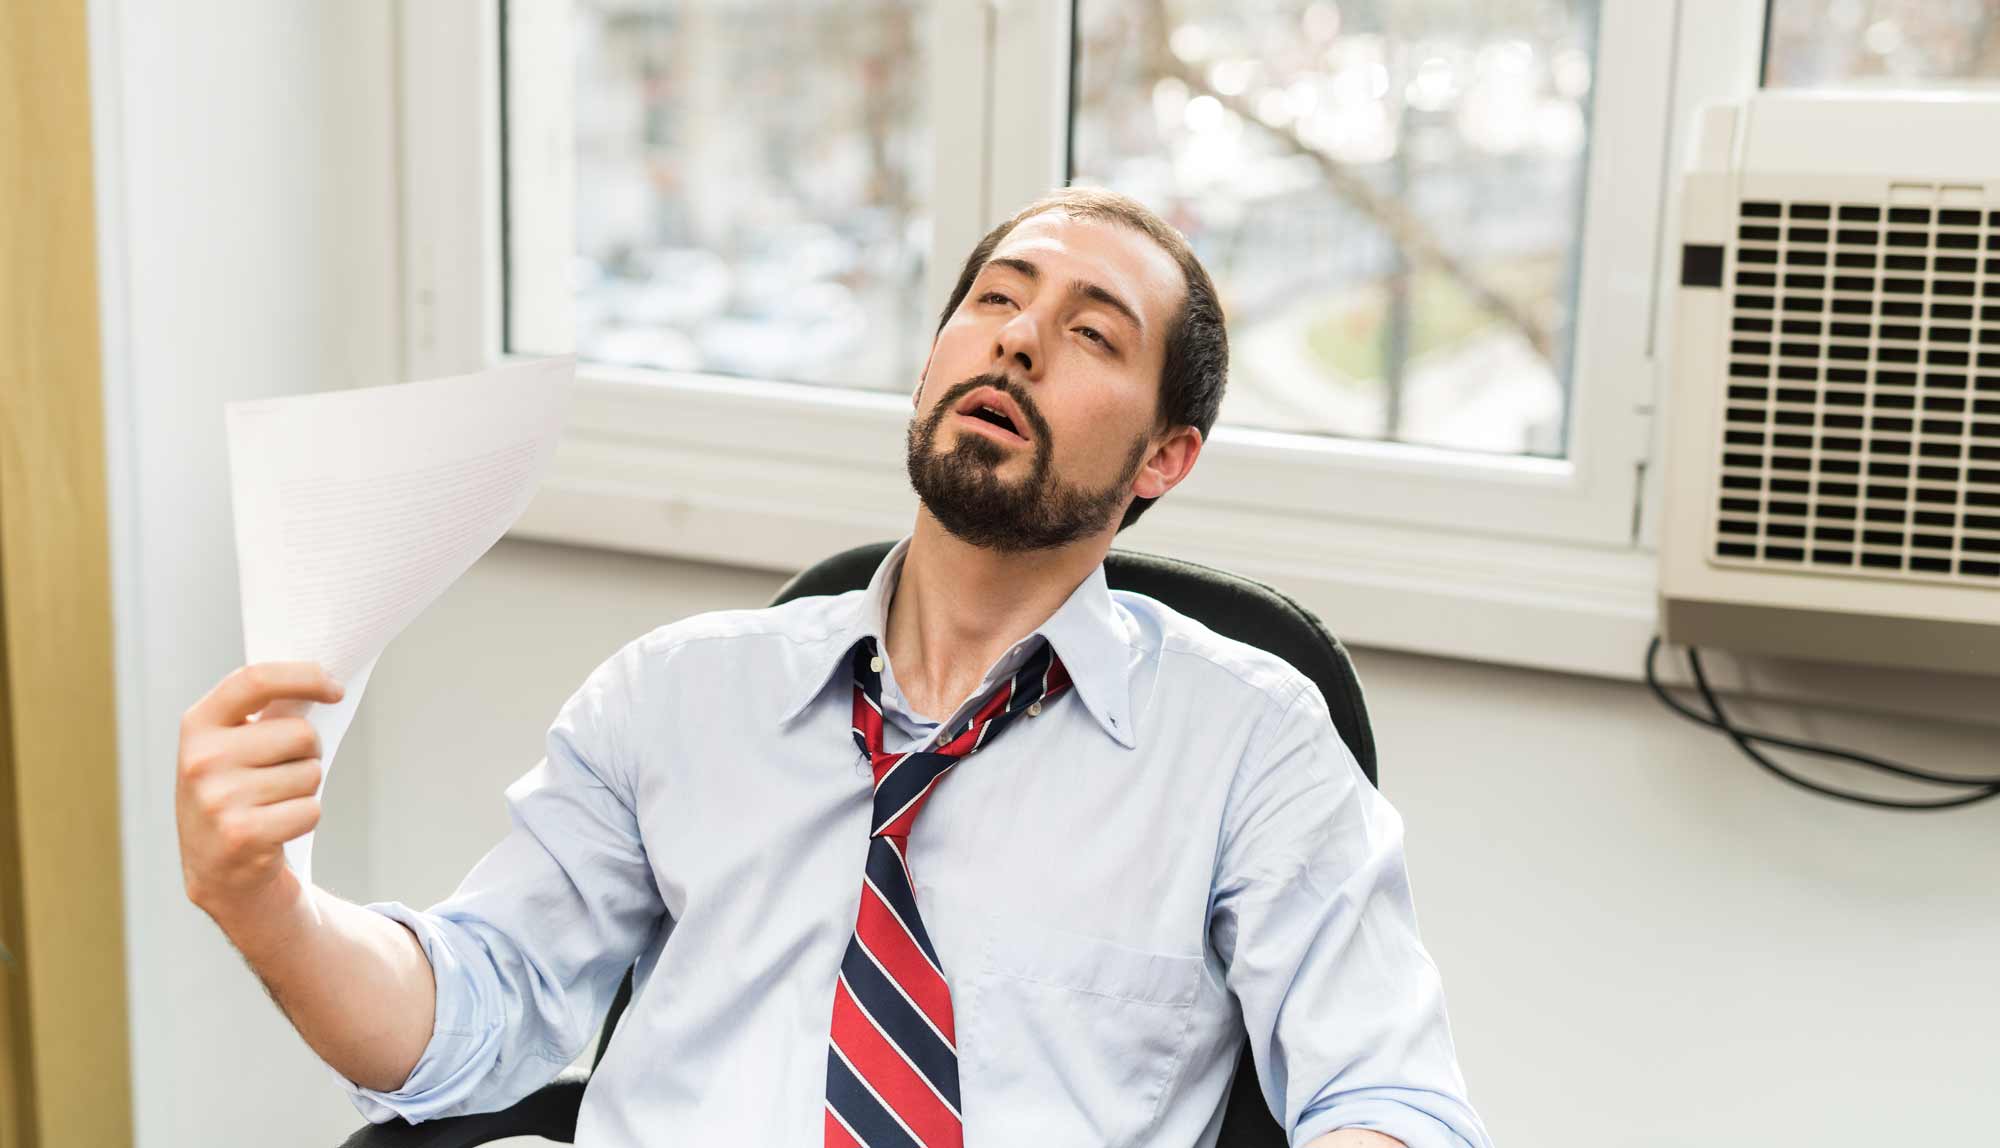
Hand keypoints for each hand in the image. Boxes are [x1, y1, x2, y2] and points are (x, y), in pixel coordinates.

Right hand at [176, 662, 343, 918]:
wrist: (215, 868)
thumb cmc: (234, 793)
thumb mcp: (228, 745)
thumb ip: (262, 712)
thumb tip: (322, 680)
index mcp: (198, 725)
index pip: (256, 679)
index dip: (306, 677)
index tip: (336, 689)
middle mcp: (201, 759)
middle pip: (301, 733)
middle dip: (309, 751)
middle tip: (283, 771)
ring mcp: (218, 799)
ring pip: (311, 773)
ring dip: (305, 788)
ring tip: (272, 802)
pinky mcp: (242, 835)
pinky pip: (311, 810)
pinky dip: (305, 817)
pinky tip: (276, 828)